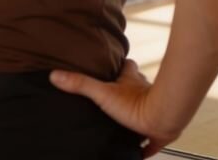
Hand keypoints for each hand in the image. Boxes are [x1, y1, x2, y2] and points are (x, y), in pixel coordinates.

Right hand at [50, 59, 175, 157]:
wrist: (162, 117)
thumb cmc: (135, 103)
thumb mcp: (103, 93)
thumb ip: (81, 84)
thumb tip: (55, 75)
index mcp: (132, 81)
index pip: (127, 66)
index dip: (121, 66)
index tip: (114, 67)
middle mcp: (144, 92)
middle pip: (137, 86)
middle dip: (129, 90)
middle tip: (115, 100)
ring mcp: (152, 111)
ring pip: (146, 109)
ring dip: (137, 115)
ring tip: (123, 125)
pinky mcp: (157, 132)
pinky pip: (151, 141)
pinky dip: (146, 146)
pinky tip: (139, 152)